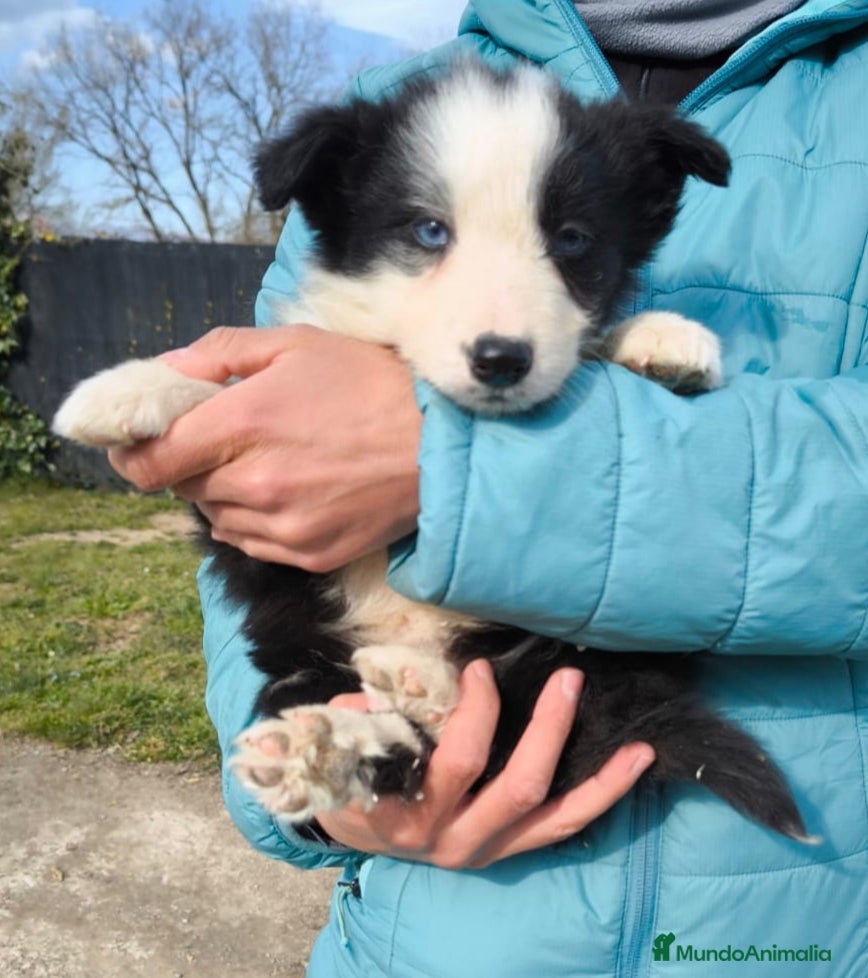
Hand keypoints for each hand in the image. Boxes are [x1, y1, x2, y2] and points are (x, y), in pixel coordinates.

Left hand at [108, 325, 421, 570]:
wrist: (442, 443)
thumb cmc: (370, 383)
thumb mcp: (295, 345)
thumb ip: (218, 354)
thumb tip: (164, 373)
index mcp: (247, 422)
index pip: (151, 460)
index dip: (132, 452)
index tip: (135, 442)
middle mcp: (257, 483)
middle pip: (182, 488)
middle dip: (189, 462)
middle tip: (222, 439)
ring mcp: (284, 526)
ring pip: (215, 518)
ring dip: (221, 493)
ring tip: (264, 464)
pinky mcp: (309, 554)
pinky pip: (250, 543)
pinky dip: (252, 520)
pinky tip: (285, 492)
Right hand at [317, 661, 654, 868]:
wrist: (361, 830)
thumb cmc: (353, 776)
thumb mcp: (343, 746)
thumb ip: (361, 715)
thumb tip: (388, 686)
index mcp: (407, 812)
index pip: (455, 760)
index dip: (476, 711)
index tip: (481, 668)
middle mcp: (450, 838)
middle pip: (514, 785)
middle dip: (547, 728)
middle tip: (568, 679)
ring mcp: (485, 849)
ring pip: (550, 813)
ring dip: (595, 774)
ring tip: (635, 740)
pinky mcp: (509, 851)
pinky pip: (563, 827)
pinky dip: (602, 796)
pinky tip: (635, 763)